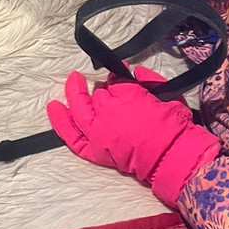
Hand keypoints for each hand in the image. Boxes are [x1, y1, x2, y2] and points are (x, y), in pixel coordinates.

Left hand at [47, 66, 220, 206]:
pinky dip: (61, 124)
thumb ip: (148, 80)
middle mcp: (107, 114)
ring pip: (79, 112)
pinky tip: (54, 109)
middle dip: (100, 88)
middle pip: (96, 95)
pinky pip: (73, 139)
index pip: (114, 82)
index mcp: (126, 97)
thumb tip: (134, 72)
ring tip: (72, 83)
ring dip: (73, 96)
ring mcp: (98, 134)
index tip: (122, 76)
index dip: (118, 79)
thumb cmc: (174, 125)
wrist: (173, 157)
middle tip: (99, 80)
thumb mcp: (165, 94)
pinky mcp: (96, 151)